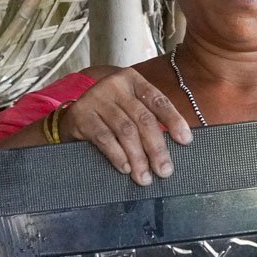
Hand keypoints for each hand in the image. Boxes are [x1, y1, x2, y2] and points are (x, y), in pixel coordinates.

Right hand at [59, 67, 192, 185]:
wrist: (70, 118)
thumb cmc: (108, 116)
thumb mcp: (129, 109)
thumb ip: (148, 120)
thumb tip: (177, 145)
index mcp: (132, 80)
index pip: (158, 100)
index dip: (174, 121)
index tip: (185, 141)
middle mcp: (114, 85)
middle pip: (143, 118)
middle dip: (157, 148)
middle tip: (165, 170)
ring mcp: (96, 98)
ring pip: (125, 130)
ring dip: (138, 157)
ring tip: (145, 176)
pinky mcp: (81, 115)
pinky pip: (104, 138)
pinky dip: (117, 155)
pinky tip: (125, 168)